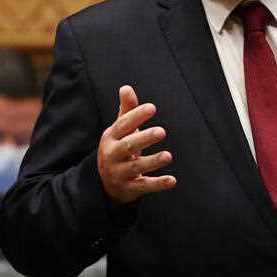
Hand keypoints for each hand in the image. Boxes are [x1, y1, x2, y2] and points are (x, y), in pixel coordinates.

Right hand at [97, 85, 175, 203]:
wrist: (104, 183)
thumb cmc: (118, 148)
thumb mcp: (120, 131)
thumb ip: (126, 110)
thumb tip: (126, 87)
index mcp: (110, 137)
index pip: (123, 125)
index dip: (136, 115)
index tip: (152, 107)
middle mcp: (112, 155)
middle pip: (128, 146)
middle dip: (144, 138)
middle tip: (162, 131)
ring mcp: (119, 173)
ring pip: (136, 167)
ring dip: (153, 162)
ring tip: (168, 156)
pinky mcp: (129, 188)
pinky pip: (144, 186)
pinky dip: (158, 184)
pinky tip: (172, 180)